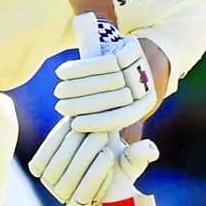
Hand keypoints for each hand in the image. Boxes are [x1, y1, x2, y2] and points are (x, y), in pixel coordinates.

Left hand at [29, 119, 158, 205]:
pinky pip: (42, 159)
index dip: (93, 182)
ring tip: (88, 126)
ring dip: (72, 147)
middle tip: (101, 133)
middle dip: (85, 158)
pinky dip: (56, 141)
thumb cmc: (118, 157)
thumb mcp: (132, 160)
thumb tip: (149, 150)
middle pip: (66, 186)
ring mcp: (49, 185)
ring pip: (54, 171)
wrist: (96, 141)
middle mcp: (63, 199)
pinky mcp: (38, 167)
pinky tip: (71, 124)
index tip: (111, 154)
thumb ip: (140, 158)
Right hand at [54, 14, 155, 132]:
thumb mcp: (120, 110)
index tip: (74, 125)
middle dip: (81, 103)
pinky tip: (62, 73)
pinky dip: (80, 68)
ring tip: (59, 91)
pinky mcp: (132, 47)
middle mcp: (146, 83)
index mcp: (145, 103)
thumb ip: (115, 133)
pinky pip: (104, 60)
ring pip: (105, 78)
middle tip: (59, 106)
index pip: (121, 117)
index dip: (97, 122)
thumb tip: (105, 158)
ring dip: (77, 85)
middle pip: (113, 97)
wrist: (132, 54)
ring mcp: (140, 64)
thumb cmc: (118, 89)